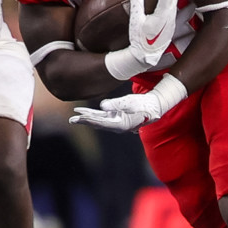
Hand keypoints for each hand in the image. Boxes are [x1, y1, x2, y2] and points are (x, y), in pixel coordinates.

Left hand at [70, 73, 186, 132]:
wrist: (156, 106)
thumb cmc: (145, 104)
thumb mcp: (131, 102)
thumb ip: (116, 104)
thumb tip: (102, 105)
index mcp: (120, 124)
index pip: (100, 122)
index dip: (88, 119)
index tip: (78, 117)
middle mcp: (117, 125)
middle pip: (97, 123)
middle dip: (84, 120)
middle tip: (71, 120)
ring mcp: (118, 121)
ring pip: (99, 120)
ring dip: (88, 117)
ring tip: (76, 115)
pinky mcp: (119, 117)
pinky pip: (104, 117)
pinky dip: (95, 114)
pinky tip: (88, 113)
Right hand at [126, 0, 177, 67]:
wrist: (145, 56)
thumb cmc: (139, 40)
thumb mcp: (135, 21)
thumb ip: (136, 4)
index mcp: (162, 16)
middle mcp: (170, 19)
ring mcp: (171, 24)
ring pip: (174, 4)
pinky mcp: (170, 28)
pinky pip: (173, 11)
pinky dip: (170, 2)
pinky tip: (166, 2)